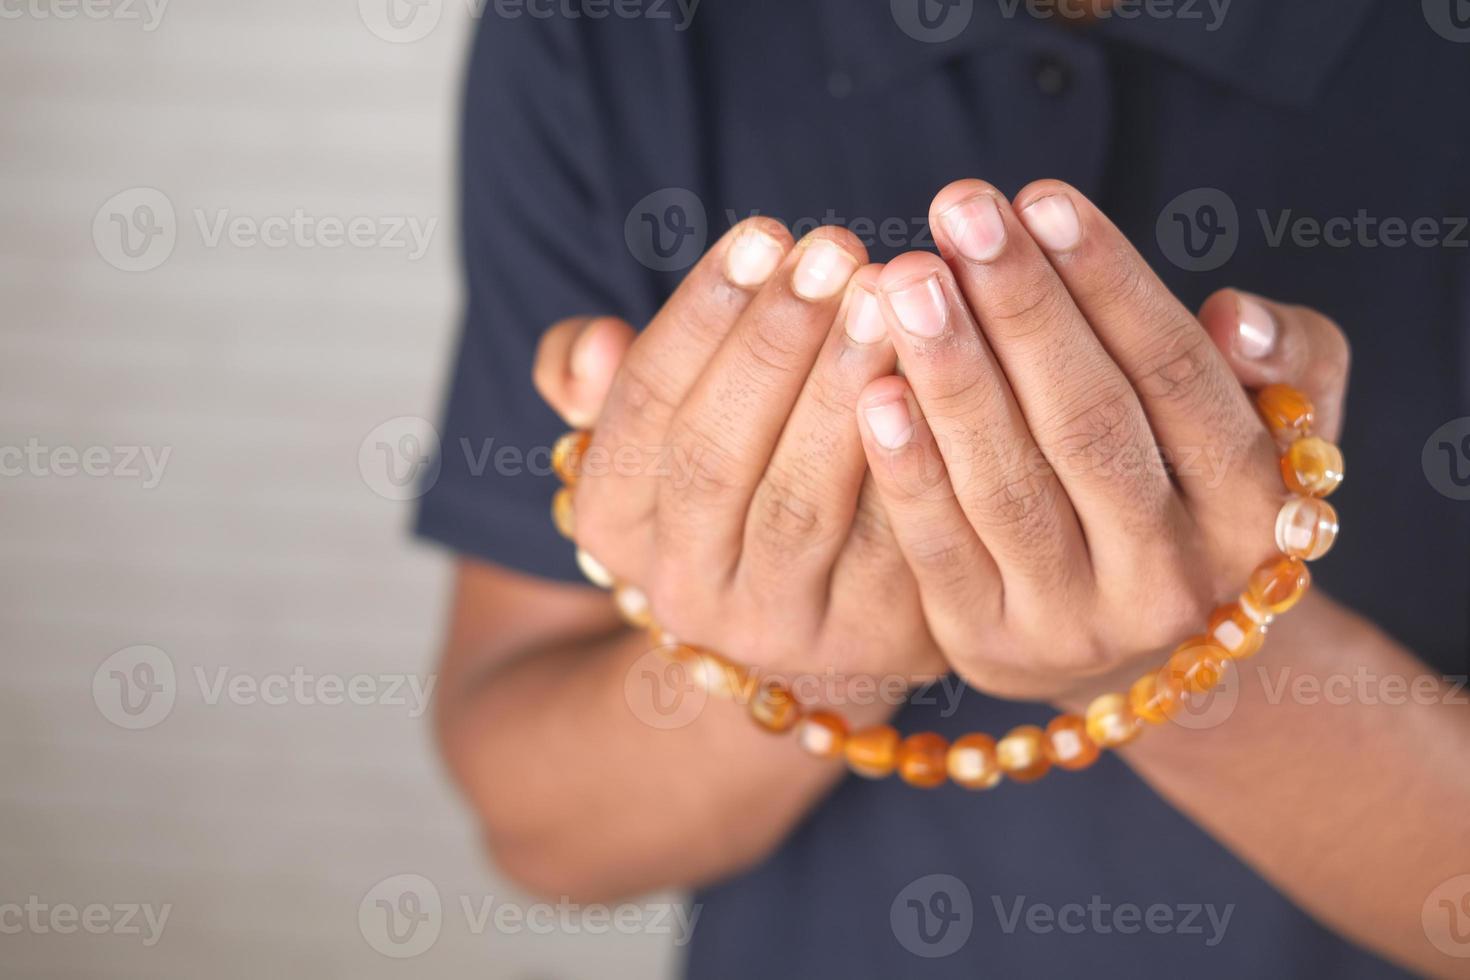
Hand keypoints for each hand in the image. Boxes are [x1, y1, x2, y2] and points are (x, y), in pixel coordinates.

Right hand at [533, 220, 946, 688]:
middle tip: (835, 249)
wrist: (806, 615)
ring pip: (799, 503)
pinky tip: (937, 377)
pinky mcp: (867, 637)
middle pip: (714, 457)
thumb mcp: (647, 429)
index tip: (764, 235)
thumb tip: (598, 344)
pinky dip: (911, 459)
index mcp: (612, 524)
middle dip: (776, 344)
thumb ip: (596, 377)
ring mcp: (774, 625)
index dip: (701, 317)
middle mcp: (680, 589)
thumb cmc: (728, 477)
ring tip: (889, 296)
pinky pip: (889, 543)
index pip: (644, 407)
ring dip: (842, 391)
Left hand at [855, 178, 1349, 700]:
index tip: (1042, 198)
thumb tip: (1234, 317)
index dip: (1109, 284)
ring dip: (953, 376)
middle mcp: (1171, 576)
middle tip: (960, 211)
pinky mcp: (990, 642)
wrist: (1136, 644)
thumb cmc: (1191, 491)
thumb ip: (1289, 362)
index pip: (1178, 378)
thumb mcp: (1273, 428)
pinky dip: (908, 471)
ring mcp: (1076, 621)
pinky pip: (941, 553)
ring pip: (1010, 487)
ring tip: (904, 282)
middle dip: (1019, 309)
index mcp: (1254, 510)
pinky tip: (873, 391)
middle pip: (1089, 425)